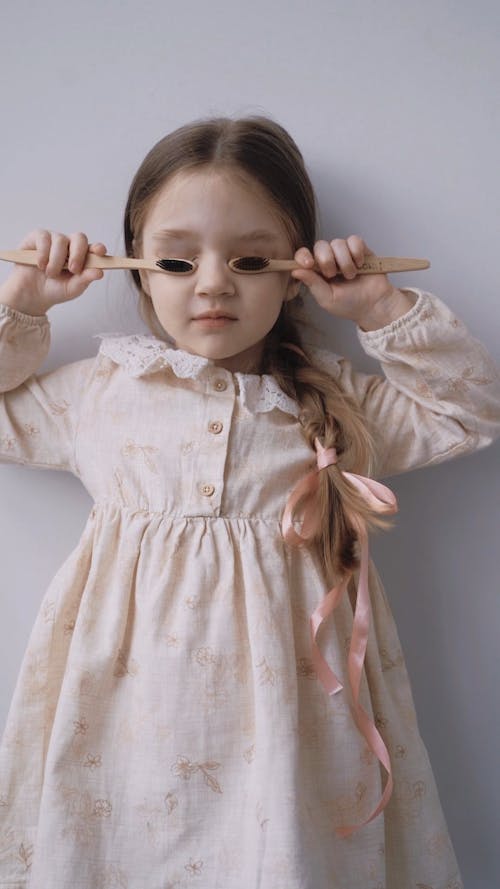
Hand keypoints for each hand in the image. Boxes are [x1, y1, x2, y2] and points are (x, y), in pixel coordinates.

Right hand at [0, 229, 107, 314]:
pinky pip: (44, 238)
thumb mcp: (72, 288)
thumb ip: (85, 279)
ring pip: (61, 240)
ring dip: (56, 260)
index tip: (100, 252)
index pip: (93, 248)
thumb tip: (100, 272)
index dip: (98, 248)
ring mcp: (54, 240)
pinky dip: (43, 254)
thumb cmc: (54, 289)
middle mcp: (69, 245)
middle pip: (79, 238)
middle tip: (73, 269)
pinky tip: (40, 265)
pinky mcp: (37, 238)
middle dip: (78, 253)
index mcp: (81, 257)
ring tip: (50, 274)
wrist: (31, 294)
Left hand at [291, 235, 413, 328]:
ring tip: (351, 275)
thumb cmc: (349, 305)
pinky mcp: (360, 249)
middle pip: (321, 245)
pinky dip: (357, 252)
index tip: (309, 264)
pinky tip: (360, 264)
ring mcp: (345, 253)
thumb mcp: (327, 298)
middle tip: (334, 275)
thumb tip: (295, 270)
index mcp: (317, 271)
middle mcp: (330, 259)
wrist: (374, 305)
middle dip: (327, 260)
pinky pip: (354, 240)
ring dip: (345, 261)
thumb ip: (312, 283)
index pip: (304, 255)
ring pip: (338, 243)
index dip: (303, 256)